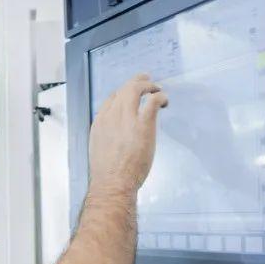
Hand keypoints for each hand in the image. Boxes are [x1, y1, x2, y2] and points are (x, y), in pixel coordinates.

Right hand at [87, 73, 168, 196]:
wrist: (112, 183)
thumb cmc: (107, 174)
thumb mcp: (99, 150)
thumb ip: (107, 137)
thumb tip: (116, 137)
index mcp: (100, 122)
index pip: (111, 99)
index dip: (123, 94)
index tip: (131, 97)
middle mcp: (111, 116)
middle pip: (124, 89)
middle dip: (137, 82)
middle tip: (147, 81)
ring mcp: (127, 118)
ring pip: (136, 89)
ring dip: (149, 86)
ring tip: (158, 89)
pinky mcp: (143, 124)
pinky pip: (153, 101)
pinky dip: (160, 97)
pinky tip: (165, 102)